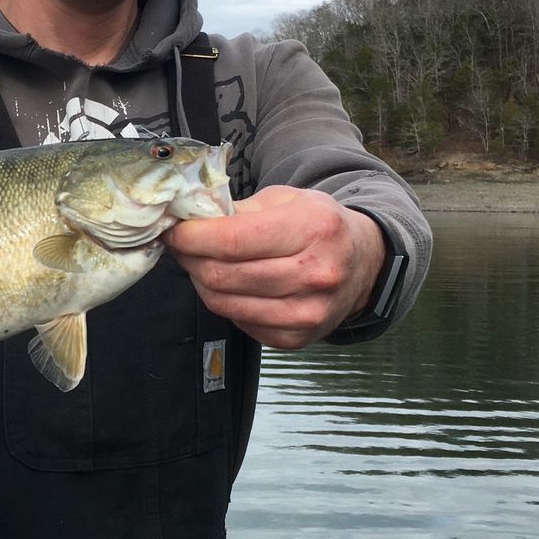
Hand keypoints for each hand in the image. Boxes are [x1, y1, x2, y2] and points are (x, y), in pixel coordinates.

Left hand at [165, 186, 385, 350]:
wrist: (363, 264)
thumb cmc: (318, 225)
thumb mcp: (287, 200)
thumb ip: (239, 209)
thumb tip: (190, 219)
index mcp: (312, 229)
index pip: (232, 240)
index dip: (192, 237)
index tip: (175, 230)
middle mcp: (314, 274)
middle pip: (223, 275)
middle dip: (190, 259)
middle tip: (182, 246)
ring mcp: (307, 312)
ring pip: (224, 303)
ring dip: (201, 282)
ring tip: (200, 263)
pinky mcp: (297, 338)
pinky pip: (239, 322)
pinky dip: (224, 303)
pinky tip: (229, 285)